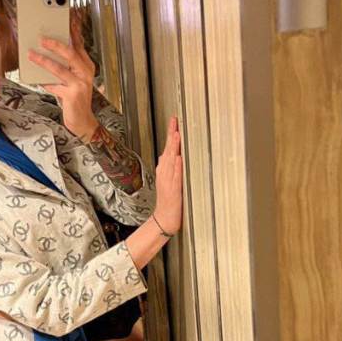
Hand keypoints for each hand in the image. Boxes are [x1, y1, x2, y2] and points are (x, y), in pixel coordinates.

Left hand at [28, 26, 97, 139]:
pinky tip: (36, 79)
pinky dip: (44, 82)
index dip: (72, 32)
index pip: (79, 45)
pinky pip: (54, 85)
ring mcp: (79, 84)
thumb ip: (65, 65)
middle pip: (71, 54)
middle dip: (55, 44)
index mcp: (86, 66)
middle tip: (41, 38)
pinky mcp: (72, 95)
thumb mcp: (73, 78)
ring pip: (60, 69)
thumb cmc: (76, 98)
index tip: (65, 20)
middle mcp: (85, 73)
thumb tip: (48, 51)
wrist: (82, 121)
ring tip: (32, 55)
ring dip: (44, 61)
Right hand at [154, 116, 182, 235]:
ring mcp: (168, 181)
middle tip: (174, 121)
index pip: (167, 148)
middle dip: (171, 135)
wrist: (164, 219)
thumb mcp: (167, 181)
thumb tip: (167, 155)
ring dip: (173, 148)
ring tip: (176, 134)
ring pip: (170, 161)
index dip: (170, 134)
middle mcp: (164, 173)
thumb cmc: (168, 201)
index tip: (174, 121)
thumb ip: (167, 168)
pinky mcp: (173, 190)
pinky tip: (177, 158)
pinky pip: (175, 176)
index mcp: (164, 170)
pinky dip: (176, 167)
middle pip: (168, 150)